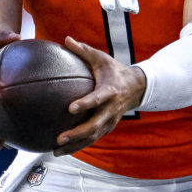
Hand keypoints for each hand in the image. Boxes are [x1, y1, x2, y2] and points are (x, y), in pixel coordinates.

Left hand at [50, 37, 146, 155]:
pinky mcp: (107, 128)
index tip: (71, 108)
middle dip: (77, 134)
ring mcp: (110, 121)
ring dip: (75, 146)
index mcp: (110, 92)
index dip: (86, 104)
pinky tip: (61, 151)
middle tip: (59, 138)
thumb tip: (65, 39)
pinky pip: (92, 139)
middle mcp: (110, 110)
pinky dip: (77, 146)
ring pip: (92, 137)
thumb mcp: (101, 58)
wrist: (137, 87)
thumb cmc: (114, 70)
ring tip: (55, 150)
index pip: (97, 99)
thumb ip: (83, 50)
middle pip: (94, 126)